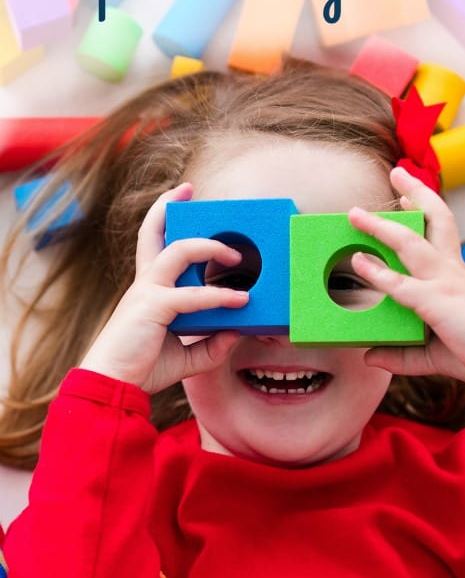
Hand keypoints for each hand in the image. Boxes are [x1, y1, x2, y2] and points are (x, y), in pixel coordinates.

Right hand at [80, 183, 247, 393]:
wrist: (111, 387)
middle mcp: (145, 283)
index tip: (180, 199)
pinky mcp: (153, 307)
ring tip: (236, 256)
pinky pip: (192, 295)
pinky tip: (240, 301)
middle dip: (169, 205)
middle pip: (153, 231)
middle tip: (190, 190)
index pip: (155, 244)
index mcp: (148, 289)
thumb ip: (211, 345)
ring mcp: (147, 291)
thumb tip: (237, 332)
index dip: (163, 218)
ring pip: (179, 251)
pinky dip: (218, 296)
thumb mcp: (186, 357)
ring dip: (211, 247)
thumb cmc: (141, 369)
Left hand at [349, 168, 464, 414]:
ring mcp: (445, 283)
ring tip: (355, 214)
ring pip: (410, 243)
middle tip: (396, 171)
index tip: (409, 193)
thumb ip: (401, 354)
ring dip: (381, 226)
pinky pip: (402, 284)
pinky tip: (359, 262)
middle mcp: (452, 270)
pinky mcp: (438, 302)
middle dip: (416, 192)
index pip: (441, 230)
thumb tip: (369, 356)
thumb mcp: (433, 355)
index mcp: (456, 275)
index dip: (426, 207)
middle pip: (435, 219)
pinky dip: (378, 273)